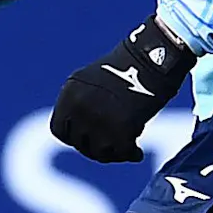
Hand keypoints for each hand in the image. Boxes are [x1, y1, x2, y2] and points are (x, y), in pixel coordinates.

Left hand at [49, 16, 195, 162]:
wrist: (153, 57)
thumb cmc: (126, 69)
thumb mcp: (90, 81)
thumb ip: (78, 105)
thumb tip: (77, 133)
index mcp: (69, 95)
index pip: (59, 131)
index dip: (74, 137)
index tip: (88, 137)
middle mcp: (80, 108)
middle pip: (80, 144)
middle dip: (96, 146)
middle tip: (110, 145)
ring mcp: (99, 120)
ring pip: (100, 152)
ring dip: (114, 153)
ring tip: (125, 147)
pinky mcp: (121, 129)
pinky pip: (122, 153)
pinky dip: (131, 154)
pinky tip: (137, 152)